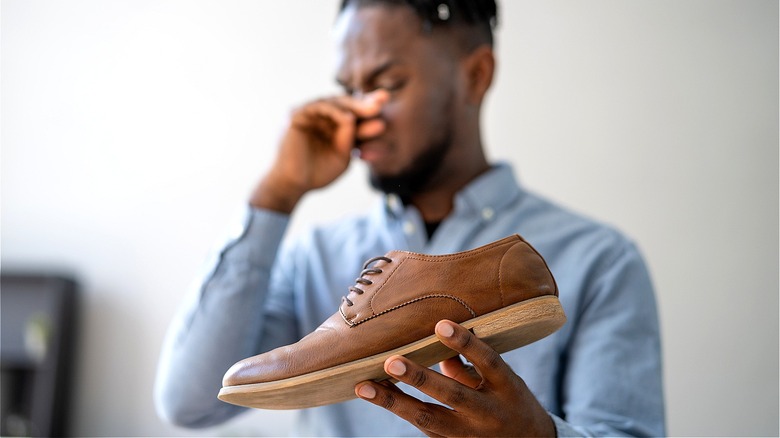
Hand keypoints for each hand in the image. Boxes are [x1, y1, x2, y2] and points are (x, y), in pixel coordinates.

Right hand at [250, 90, 388, 212]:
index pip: (355, 114)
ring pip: (335, 102)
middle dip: (365, 103)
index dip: (370, 109)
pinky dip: (335, 111)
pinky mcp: (297, 115)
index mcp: (335, 126)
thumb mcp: (343, 158)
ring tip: (373, 110)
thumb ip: (350, 140)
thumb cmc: (318, 174)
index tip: (388, 106)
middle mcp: (323, 117)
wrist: (293, 185)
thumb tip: (354, 119)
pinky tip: (349, 118)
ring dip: (355, 105)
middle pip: (346, 104)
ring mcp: (310, 114)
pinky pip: (318, 106)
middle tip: (383, 101)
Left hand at [355, 320, 555, 436]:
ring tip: (365, 387)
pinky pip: (422, 427)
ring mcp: (469, 434)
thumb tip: (433, 336)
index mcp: (507, 387)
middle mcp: (489, 412)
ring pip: (428, 418)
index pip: (488, 362)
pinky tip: (374, 396)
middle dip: (420, 378)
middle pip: (452, 395)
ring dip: (394, 402)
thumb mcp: (502, 379)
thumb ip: (469, 361)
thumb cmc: (511, 400)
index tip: (440, 323)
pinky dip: (398, 410)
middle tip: (391, 362)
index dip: (465, 343)